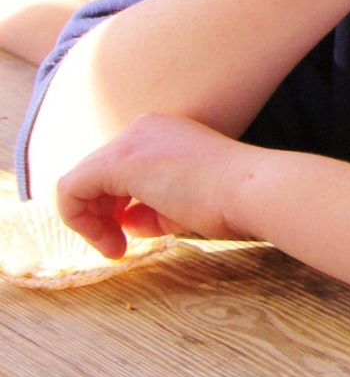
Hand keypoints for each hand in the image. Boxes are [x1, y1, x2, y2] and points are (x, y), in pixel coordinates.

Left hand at [56, 113, 255, 257]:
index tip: (131, 234)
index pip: (120, 170)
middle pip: (97, 175)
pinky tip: (107, 241)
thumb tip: (128, 222)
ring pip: (81, 182)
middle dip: (101, 214)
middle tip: (118, 246)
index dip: (117, 207)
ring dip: (90, 220)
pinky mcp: (118, 160)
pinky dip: (79, 220)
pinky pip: (71, 190)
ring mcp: (131, 141)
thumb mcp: (185, 205)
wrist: (251, 189)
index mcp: (165, 133)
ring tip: (115, 247)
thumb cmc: (232, 199)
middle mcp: (144, 129)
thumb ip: (151, 210)